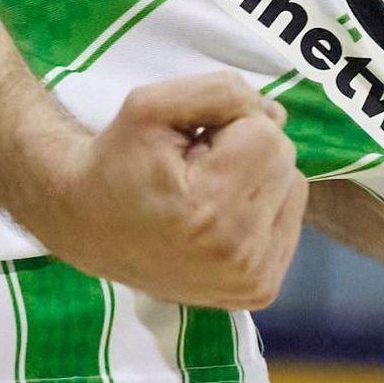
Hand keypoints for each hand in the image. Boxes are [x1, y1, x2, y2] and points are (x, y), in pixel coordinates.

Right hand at [31, 73, 307, 309]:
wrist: (89, 226)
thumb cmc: (118, 160)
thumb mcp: (151, 104)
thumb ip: (220, 91)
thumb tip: (275, 114)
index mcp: (213, 209)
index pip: (268, 134)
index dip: (229, 123)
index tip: (191, 141)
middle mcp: (241, 255)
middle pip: (284, 161)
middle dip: (245, 149)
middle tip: (195, 164)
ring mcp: (254, 280)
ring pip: (293, 190)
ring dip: (258, 178)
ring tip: (209, 189)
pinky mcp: (260, 291)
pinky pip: (288, 222)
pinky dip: (261, 208)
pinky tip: (222, 214)